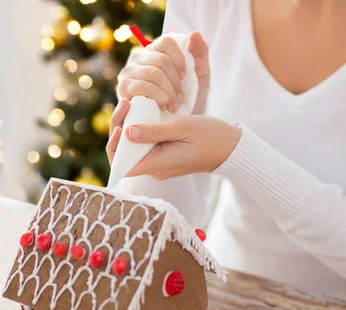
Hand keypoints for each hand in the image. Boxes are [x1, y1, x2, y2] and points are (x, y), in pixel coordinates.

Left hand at [107, 110, 241, 180]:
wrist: (230, 148)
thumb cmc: (210, 136)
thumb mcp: (182, 127)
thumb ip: (154, 130)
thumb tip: (127, 132)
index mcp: (158, 164)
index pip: (122, 165)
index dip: (114, 146)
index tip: (121, 124)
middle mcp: (155, 169)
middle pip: (124, 155)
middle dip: (119, 129)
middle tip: (126, 104)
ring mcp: (159, 164)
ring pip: (133, 149)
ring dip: (129, 127)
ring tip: (132, 104)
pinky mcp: (164, 158)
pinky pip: (145, 146)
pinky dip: (141, 130)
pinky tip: (144, 113)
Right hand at [117, 31, 209, 113]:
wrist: (174, 124)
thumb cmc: (186, 97)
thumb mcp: (199, 75)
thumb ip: (200, 53)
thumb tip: (194, 34)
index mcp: (155, 49)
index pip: (167, 42)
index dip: (180, 60)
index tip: (185, 77)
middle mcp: (139, 56)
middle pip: (162, 60)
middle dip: (175, 82)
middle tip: (180, 98)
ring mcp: (129, 71)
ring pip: (154, 74)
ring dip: (168, 92)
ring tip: (173, 104)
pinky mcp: (123, 87)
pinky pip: (144, 87)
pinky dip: (158, 98)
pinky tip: (162, 106)